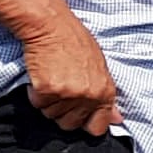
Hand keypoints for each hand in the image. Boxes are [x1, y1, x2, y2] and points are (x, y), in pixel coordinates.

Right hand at [0, 0, 119, 135]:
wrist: (52, 25)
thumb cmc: (75, 42)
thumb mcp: (99, 67)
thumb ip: (106, 96)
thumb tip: (117, 119)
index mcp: (105, 91)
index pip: (99, 127)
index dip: (86, 123)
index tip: (79, 114)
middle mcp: (88, 96)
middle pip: (70, 124)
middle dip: (62, 112)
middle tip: (60, 89)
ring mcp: (68, 94)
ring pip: (51, 115)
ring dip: (48, 101)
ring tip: (52, 77)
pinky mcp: (47, 90)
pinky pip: (37, 104)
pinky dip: (35, 92)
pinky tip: (41, 75)